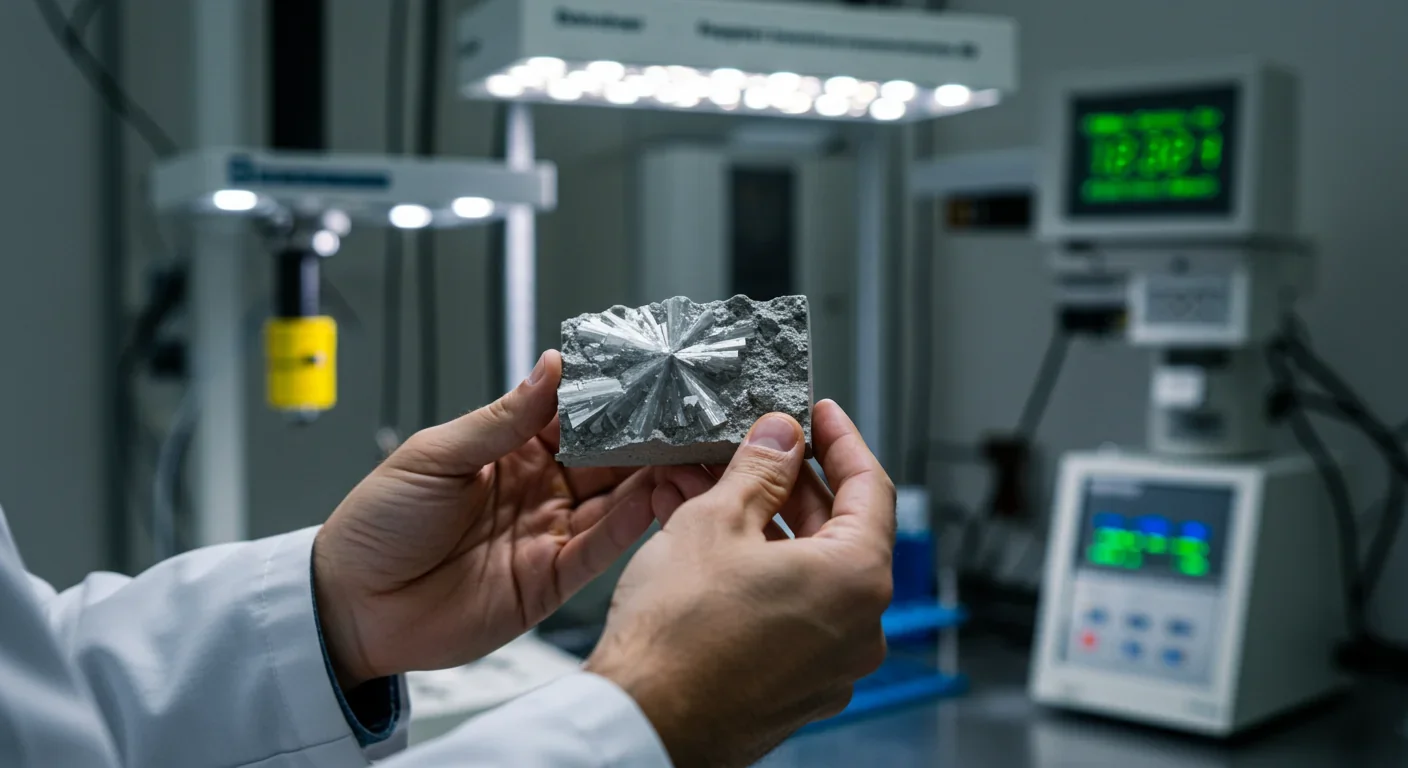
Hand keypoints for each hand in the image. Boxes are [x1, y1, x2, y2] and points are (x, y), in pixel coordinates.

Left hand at [313, 350, 659, 689]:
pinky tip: (657, 496)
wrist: (350, 605)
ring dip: (653, 476)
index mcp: (510, 451)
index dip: (612, 397)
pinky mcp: (552, 580)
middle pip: (609, 458)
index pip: (575, 417)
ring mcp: (549, 534)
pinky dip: (632, 524)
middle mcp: (539, 490)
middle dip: (648, 436)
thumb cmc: (377, 525)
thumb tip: (550, 367)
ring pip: (616, 500)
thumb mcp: (435, 456)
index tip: (650, 374)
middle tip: (688, 413)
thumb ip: (501, 420)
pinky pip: (601, 548)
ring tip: (687, 450)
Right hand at [586, 401, 895, 767]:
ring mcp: (830, 665)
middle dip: (785, 483)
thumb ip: (760, 470)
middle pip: (836, 531)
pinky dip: (757, 572)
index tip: (820, 414)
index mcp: (858, 580)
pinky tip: (706, 545)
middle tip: (748, 449)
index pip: (871, 487)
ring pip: (804, 571)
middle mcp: (860, 629)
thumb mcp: (716, 521)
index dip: (841, 440)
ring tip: (706, 490)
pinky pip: (788, 611)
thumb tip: (781, 438)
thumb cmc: (677, 635)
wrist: (642, 723)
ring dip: (760, 526)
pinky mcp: (795, 688)